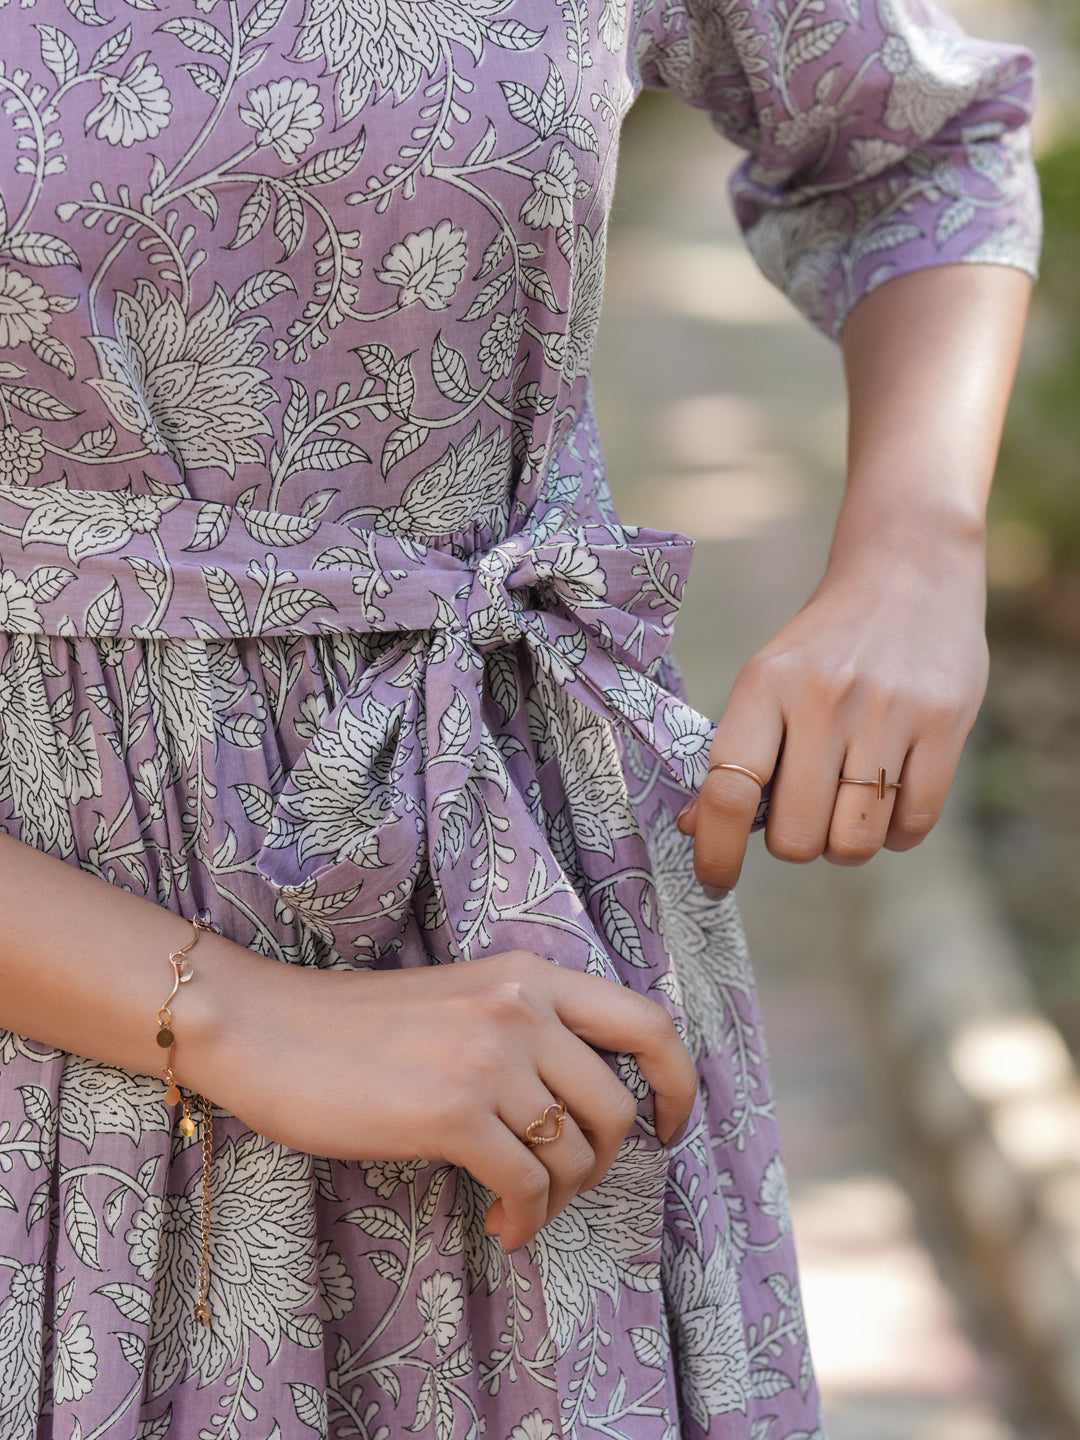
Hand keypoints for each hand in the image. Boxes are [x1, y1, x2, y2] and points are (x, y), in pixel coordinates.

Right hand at [215, 949, 696, 1251]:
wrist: (269, 1029)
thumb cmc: (363, 1024)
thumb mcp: (466, 997)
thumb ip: (531, 1026)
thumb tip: (593, 1098)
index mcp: (531, 975)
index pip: (649, 1022)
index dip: (678, 1083)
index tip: (668, 1126)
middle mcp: (521, 1008)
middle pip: (618, 1108)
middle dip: (603, 1163)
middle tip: (565, 1183)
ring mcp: (488, 1058)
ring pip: (575, 1154)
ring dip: (558, 1198)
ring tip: (519, 1205)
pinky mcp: (451, 1112)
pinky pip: (526, 1186)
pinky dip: (524, 1219)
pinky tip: (499, 1224)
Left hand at [676, 543, 988, 890]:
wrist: (907, 574)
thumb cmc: (824, 648)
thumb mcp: (766, 682)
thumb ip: (735, 754)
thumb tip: (695, 829)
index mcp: (765, 685)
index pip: (729, 791)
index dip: (717, 852)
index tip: (715, 883)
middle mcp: (824, 698)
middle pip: (796, 837)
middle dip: (796, 844)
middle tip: (804, 811)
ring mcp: (889, 713)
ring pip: (854, 843)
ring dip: (845, 846)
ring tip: (846, 807)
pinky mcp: (945, 725)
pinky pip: (911, 827)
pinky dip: (894, 834)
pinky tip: (887, 797)